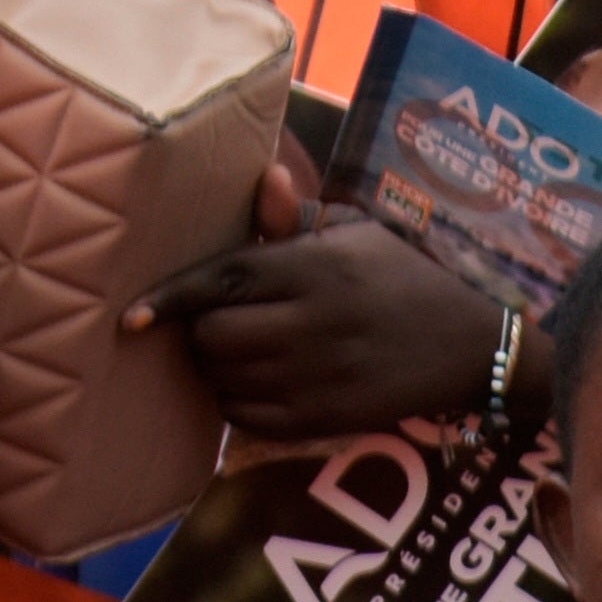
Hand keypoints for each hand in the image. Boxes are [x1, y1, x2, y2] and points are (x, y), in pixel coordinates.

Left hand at [138, 175, 504, 442]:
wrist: (470, 346)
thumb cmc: (403, 276)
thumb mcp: (359, 233)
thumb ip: (300, 219)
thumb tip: (267, 180)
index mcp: (316, 269)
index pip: (222, 281)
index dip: (170, 299)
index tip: (131, 317)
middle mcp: (313, 325)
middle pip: (214, 336)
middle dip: (199, 330)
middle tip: (214, 319)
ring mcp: (318, 379)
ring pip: (225, 379)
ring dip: (214, 365)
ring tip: (236, 347)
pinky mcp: (324, 421)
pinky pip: (246, 418)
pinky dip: (234, 401)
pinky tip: (253, 381)